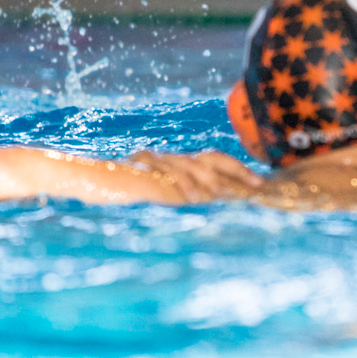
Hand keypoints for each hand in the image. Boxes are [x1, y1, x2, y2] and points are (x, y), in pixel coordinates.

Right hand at [127, 150, 263, 200]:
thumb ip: (192, 195)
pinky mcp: (141, 171)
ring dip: (210, 180)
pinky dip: (181, 184)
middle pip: (210, 158)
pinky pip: (165, 175)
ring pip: (190, 165)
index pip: (217, 161)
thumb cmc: (133, 190)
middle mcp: (175, 160)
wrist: (95, 179)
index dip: (239, 170)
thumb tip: (224, 199)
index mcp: (183, 164)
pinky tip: (191, 197)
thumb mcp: (169, 194)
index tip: (261, 185)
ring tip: (226, 194)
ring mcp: (158, 163)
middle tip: (254, 186)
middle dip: (235, 170)